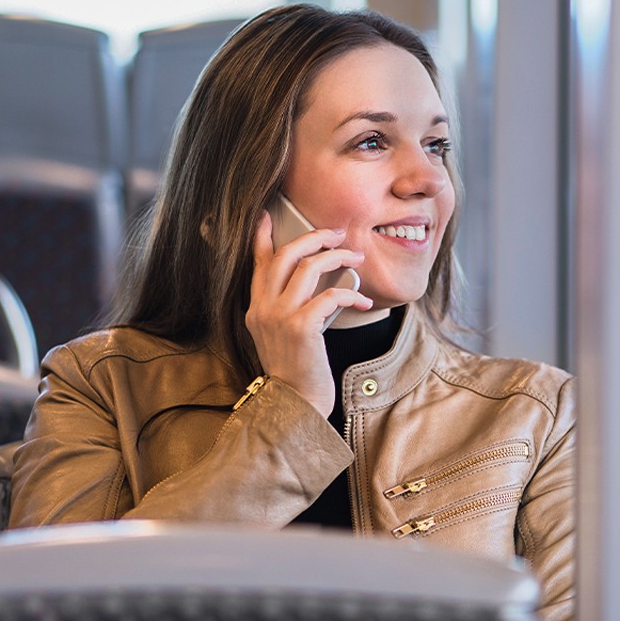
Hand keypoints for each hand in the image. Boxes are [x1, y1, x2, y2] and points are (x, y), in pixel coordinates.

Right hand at [245, 212, 371, 416]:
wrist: (295, 405)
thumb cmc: (296, 373)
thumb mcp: (282, 336)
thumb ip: (287, 309)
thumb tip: (311, 283)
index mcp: (256, 309)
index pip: (258, 263)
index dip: (262, 236)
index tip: (267, 215)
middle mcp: (263, 309)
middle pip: (286, 254)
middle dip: (314, 237)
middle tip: (337, 234)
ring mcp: (280, 317)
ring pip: (308, 267)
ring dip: (337, 257)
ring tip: (356, 258)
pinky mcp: (302, 327)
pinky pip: (329, 296)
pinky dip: (350, 294)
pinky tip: (363, 300)